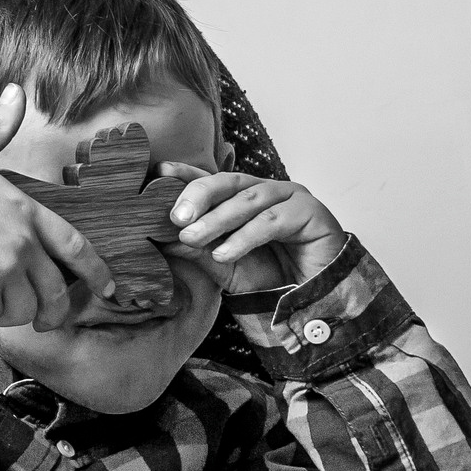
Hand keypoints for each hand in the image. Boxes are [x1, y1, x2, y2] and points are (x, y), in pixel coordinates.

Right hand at [0, 85, 116, 330]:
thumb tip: (15, 90)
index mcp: (25, 208)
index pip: (75, 245)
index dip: (96, 271)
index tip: (107, 288)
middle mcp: (23, 240)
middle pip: (55, 292)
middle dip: (53, 314)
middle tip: (42, 322)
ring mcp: (5, 267)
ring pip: (22, 311)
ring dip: (1, 314)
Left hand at [159, 164, 346, 290]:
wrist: (310, 299)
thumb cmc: (268, 277)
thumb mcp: (222, 265)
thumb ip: (195, 250)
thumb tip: (159, 238)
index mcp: (242, 197)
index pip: (210, 180)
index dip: (186, 175)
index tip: (159, 171)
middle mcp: (265, 191)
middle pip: (227, 182)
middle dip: (198, 196)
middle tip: (176, 217)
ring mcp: (289, 197)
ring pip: (248, 200)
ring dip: (217, 219)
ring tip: (192, 237)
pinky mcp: (310, 211)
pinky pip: (272, 220)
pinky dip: (244, 237)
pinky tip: (224, 253)